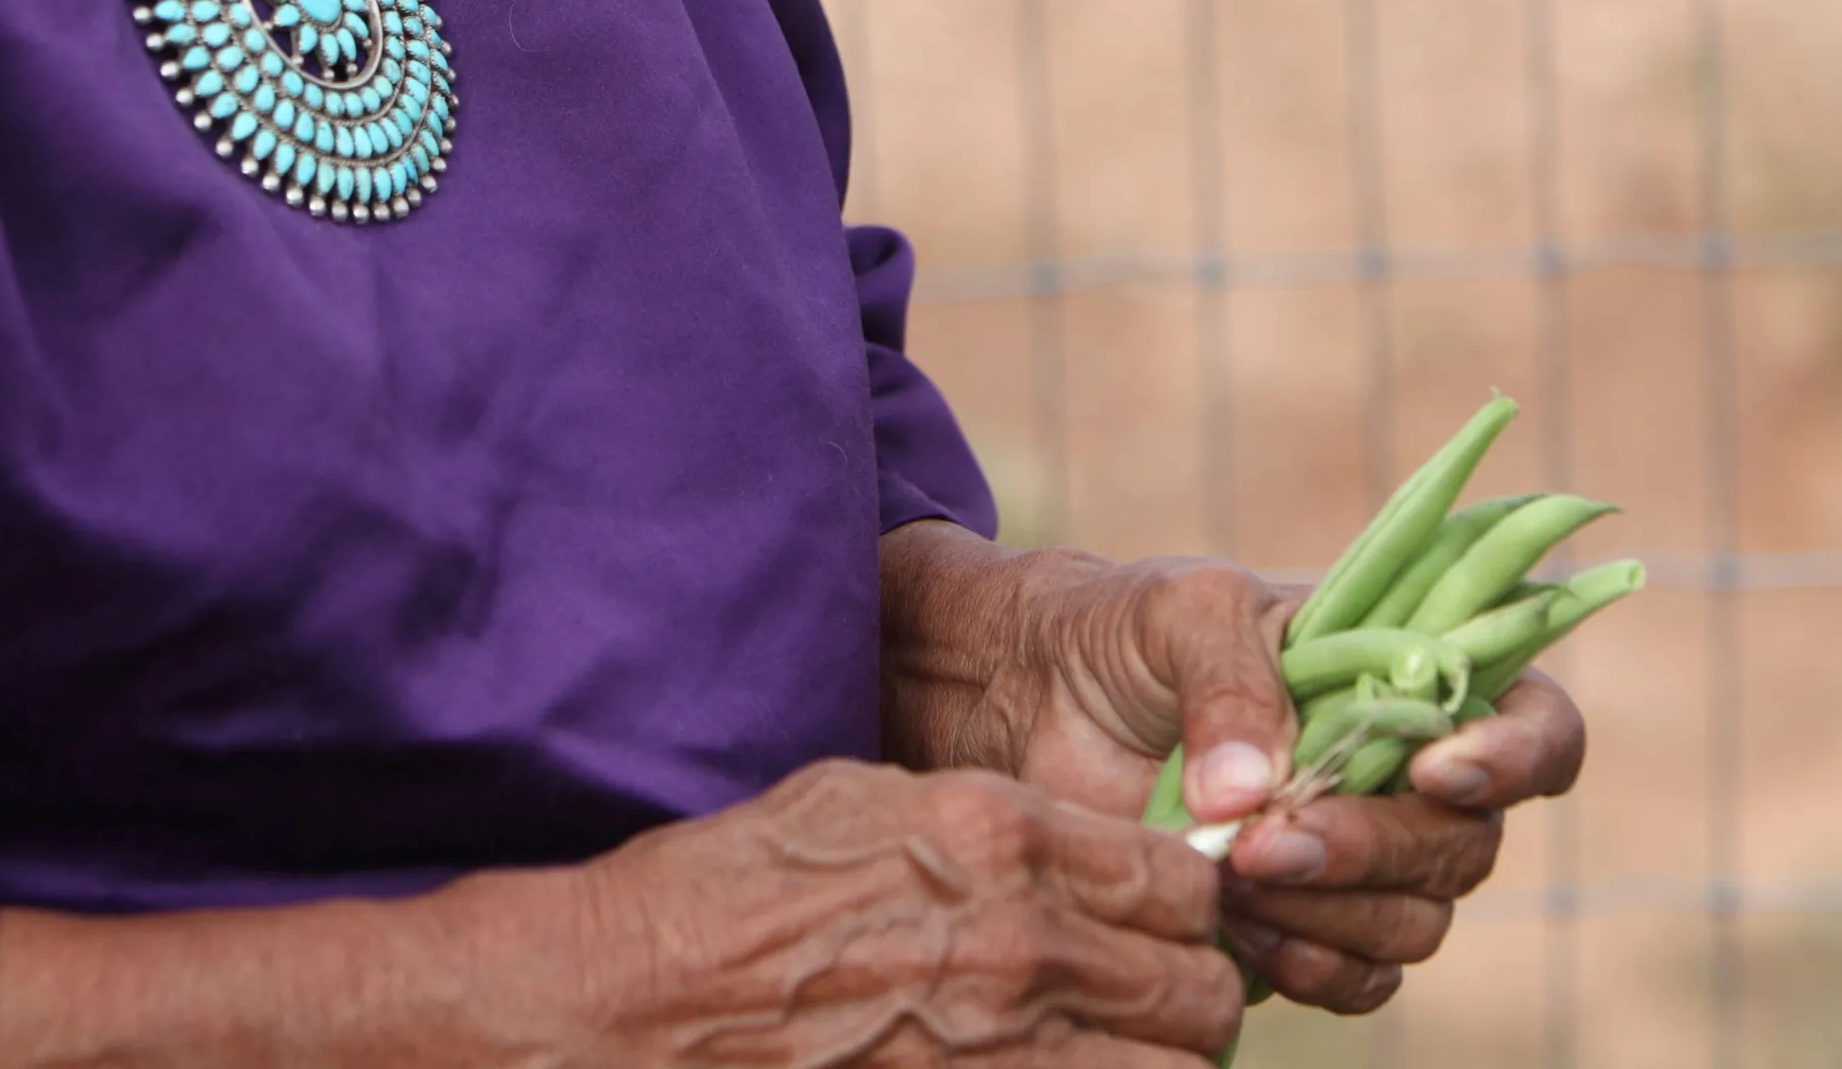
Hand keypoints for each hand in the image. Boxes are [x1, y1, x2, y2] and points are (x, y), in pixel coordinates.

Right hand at [560, 757, 1249, 1063]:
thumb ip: (992, 822)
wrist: (638, 999)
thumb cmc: (735, 887)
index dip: (1185, 904)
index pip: (1181, 879)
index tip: (1161, 918)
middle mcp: (1020, 944)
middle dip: (1189, 993)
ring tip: (1115, 1051)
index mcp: (999, 837)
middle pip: (1203, 987)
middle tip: (1149, 998)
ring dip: (1158, 1061)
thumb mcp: (865, 799)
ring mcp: (1001, 1049)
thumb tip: (1076, 849)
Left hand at [878, 523, 1588, 1016]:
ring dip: (1333, 912)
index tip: (1436, 770)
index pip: (1537, 724)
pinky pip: (1358, 979)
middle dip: (1375, 848)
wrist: (1026, 700)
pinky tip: (1237, 925)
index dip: (1518, 755)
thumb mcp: (1177, 611)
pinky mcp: (1305, 928)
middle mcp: (1405, 773)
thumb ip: (1230, 682)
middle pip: (1468, 844)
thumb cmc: (1121, 631)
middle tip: (1272, 839)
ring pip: (1416, 922)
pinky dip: (1309, 965)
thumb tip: (1255, 794)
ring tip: (1233, 870)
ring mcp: (1360, 858)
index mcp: (1409, 676)